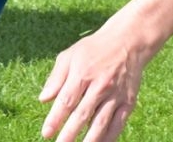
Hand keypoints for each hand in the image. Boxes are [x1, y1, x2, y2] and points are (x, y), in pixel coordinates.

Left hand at [37, 22, 156, 141]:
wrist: (129, 41)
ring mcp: (115, 95)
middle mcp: (100, 85)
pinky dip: (109, 138)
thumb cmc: (94, 49)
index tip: (46, 133)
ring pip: (100, 123)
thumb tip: (43, 99)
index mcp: (83, 73)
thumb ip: (56, 78)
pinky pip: (118, 124)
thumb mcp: (71, 55)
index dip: (55, 119)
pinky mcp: (128, 102)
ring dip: (89, 140)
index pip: (66, 101)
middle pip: (82, 115)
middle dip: (69, 134)